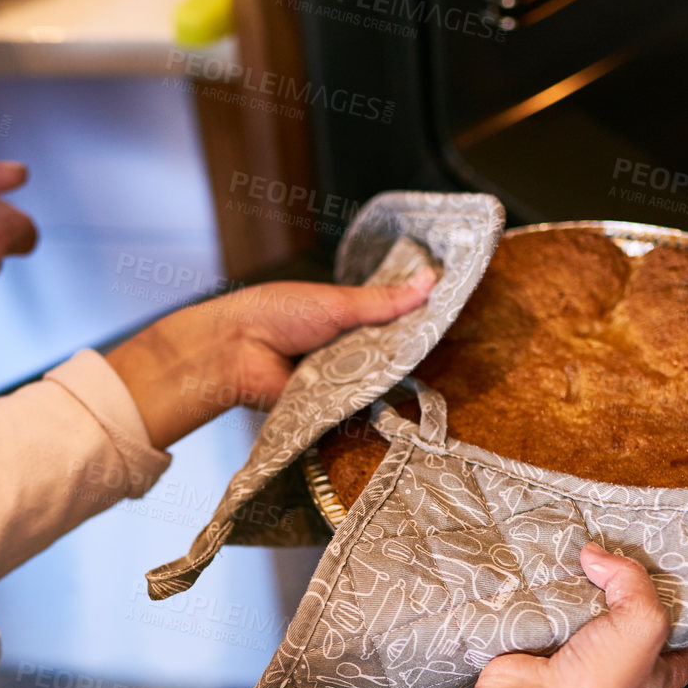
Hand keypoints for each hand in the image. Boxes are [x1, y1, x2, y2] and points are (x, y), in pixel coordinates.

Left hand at [105, 269, 438, 450]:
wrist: (236, 350)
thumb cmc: (278, 313)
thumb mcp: (338, 302)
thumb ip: (384, 301)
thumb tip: (431, 279)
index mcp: (346, 318)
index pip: (392, 321)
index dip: (417, 321)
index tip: (451, 316)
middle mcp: (344, 349)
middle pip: (389, 354)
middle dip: (409, 352)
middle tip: (449, 346)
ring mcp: (338, 380)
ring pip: (377, 381)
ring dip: (392, 378)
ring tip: (425, 371)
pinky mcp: (329, 408)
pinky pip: (358, 407)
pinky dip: (371, 403)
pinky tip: (397, 400)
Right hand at [387, 542, 687, 687]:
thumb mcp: (642, 624)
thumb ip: (633, 581)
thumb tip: (599, 556)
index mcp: (661, 675)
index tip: (680, 574)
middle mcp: (625, 669)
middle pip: (637, 614)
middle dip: (632, 585)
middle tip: (629, 552)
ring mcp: (584, 658)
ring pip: (594, 608)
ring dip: (588, 584)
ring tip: (589, 552)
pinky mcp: (548, 646)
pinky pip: (556, 609)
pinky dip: (554, 591)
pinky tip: (556, 569)